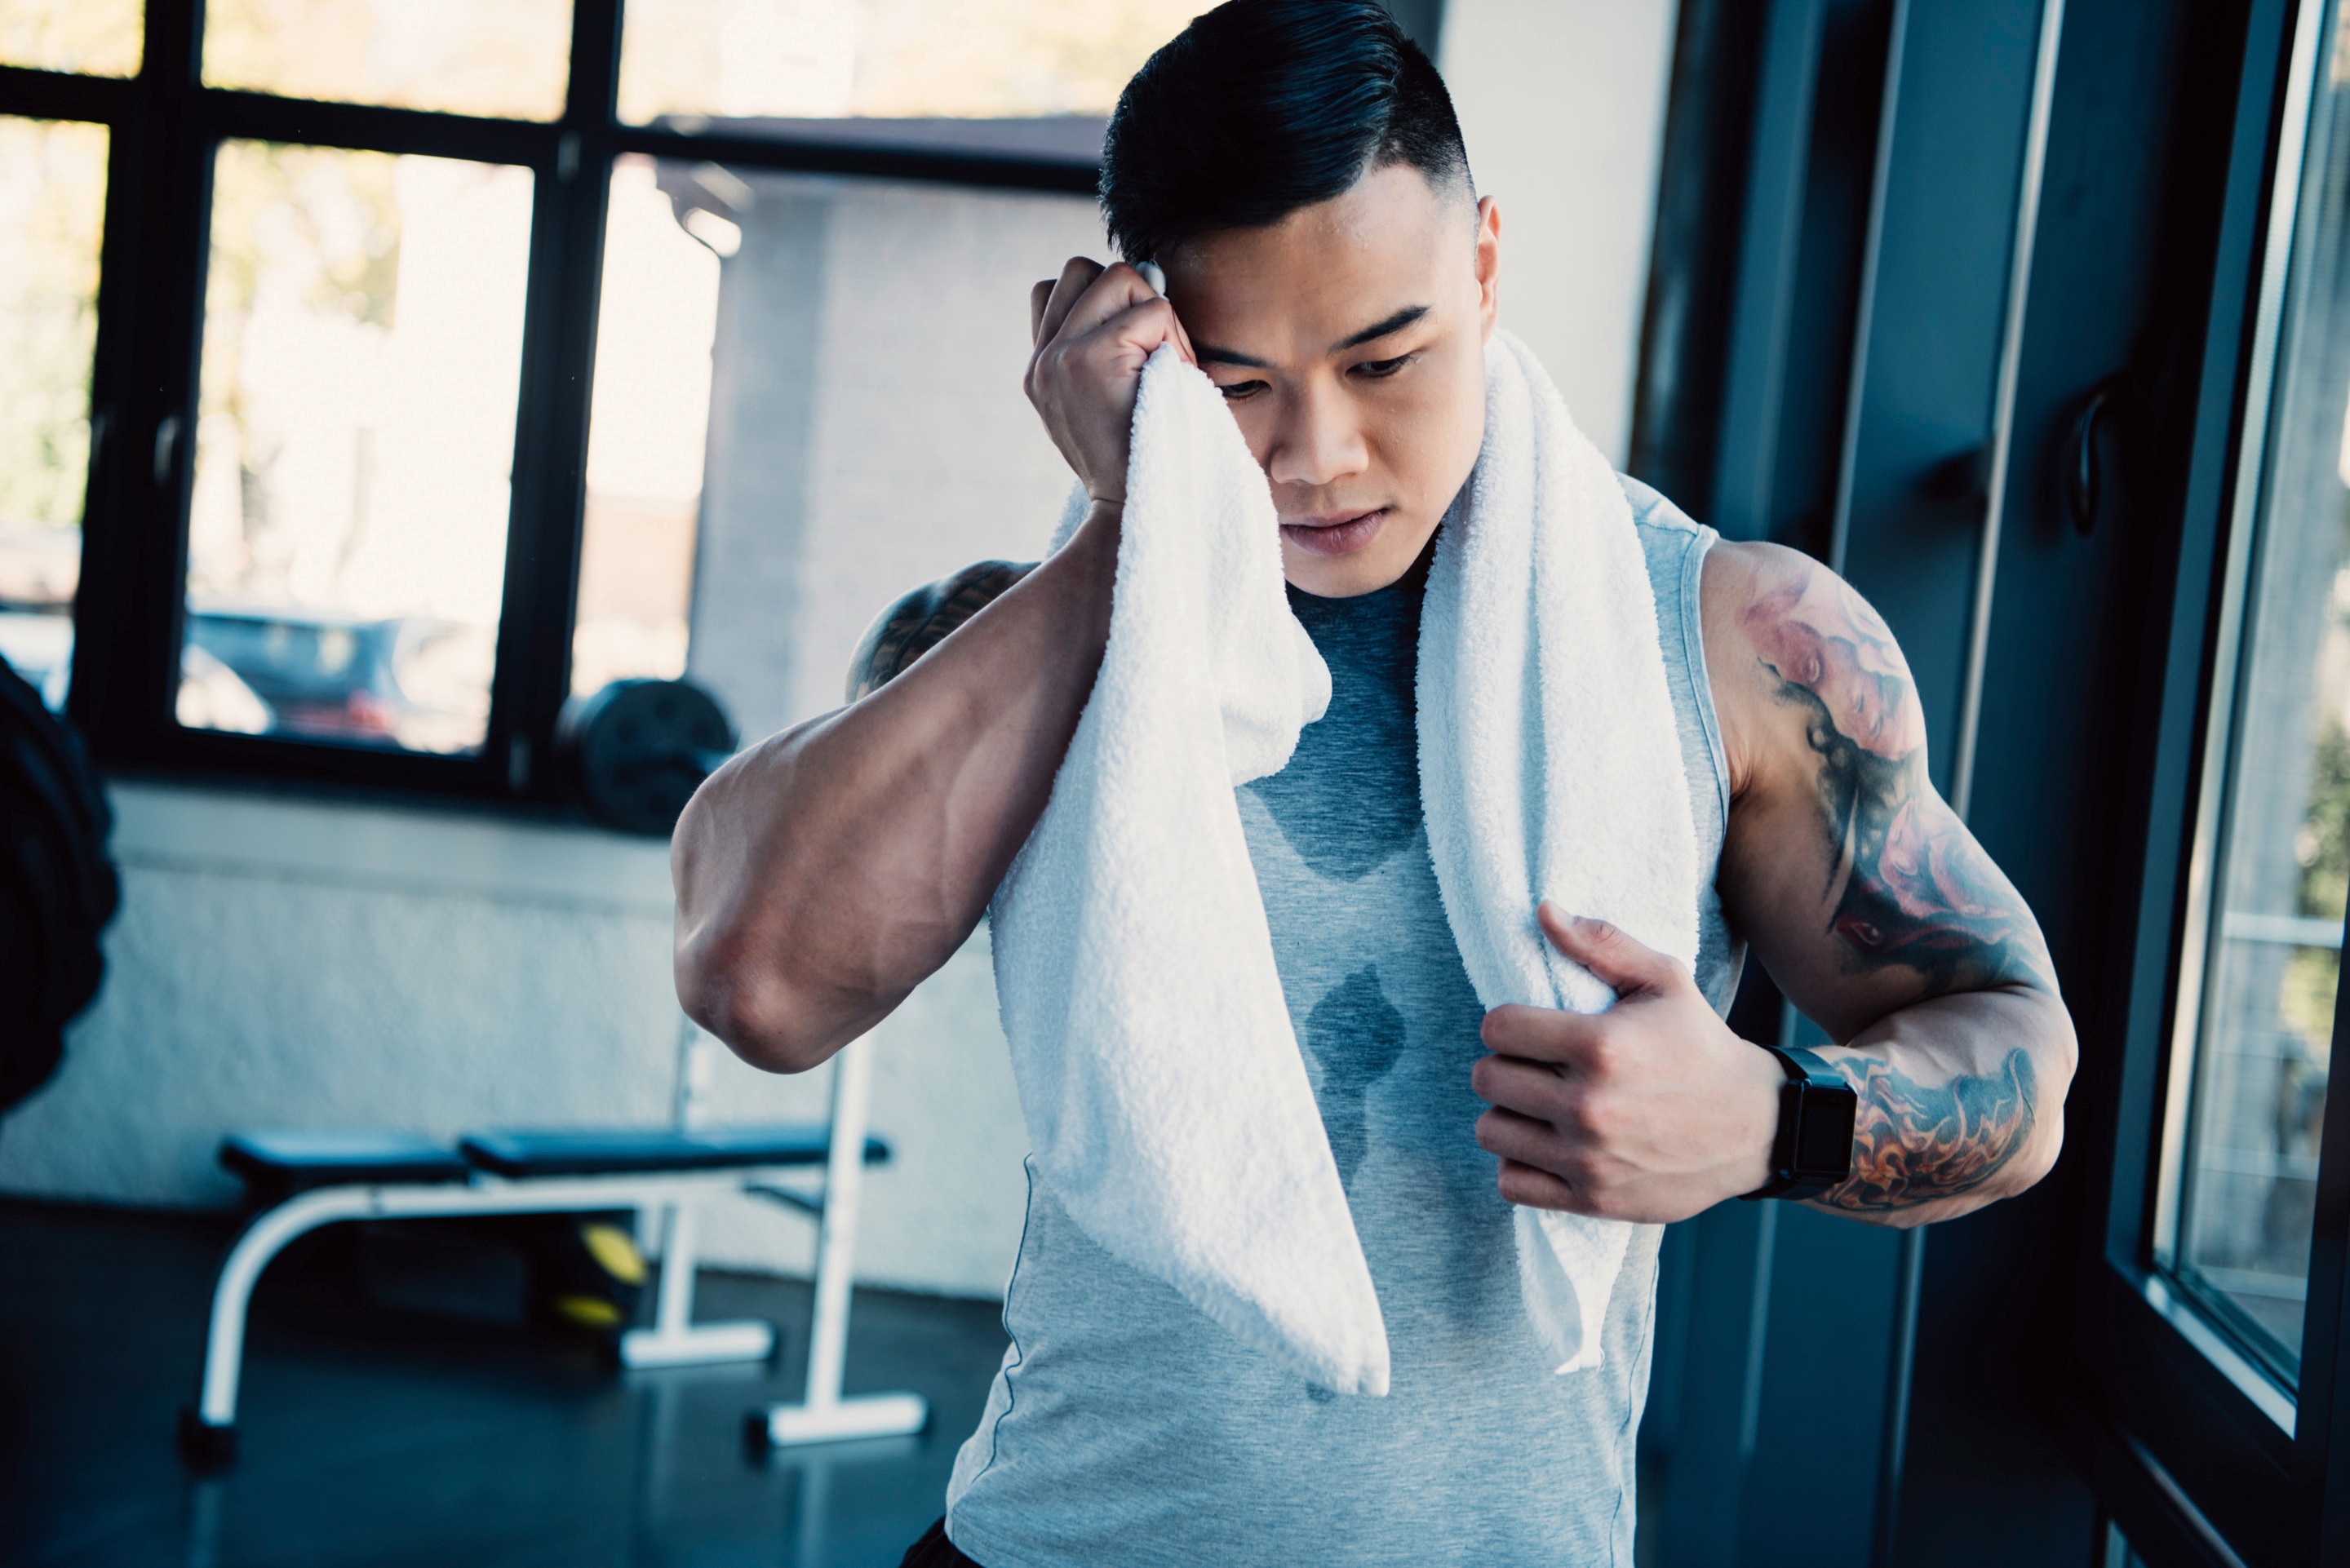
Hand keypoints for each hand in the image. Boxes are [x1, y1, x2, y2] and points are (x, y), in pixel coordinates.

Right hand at [1024, 258, 1195, 507]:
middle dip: (1129, 295)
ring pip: (1120, 277)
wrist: (1136, 512)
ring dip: (1155, 311)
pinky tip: (1174, 379)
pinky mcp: (1089, 358)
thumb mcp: (1103, 406)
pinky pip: (1154, 309)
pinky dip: (1175, 338)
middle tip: (1155, 351)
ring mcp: (1060, 357)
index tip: (1131, 350)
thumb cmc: (1139, 463)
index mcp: (1040, 370)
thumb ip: (1100, 351)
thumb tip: (1147, 280)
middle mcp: (1041, 360)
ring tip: (1165, 364)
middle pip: (1082, 269)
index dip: (1102, 303)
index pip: (1053, 290)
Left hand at [1471, 904, 1784, 1222]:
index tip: (1529, 1028)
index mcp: (1601, 1046)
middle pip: (1487, 1079)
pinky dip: (1520, 1164)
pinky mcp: (1593, 1200)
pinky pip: (1511, 1183)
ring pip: (1491, 1131)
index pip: (1497, 1028)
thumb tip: (1543, 911)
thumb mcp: (1664, 981)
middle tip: (1535, 1065)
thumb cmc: (1703, 1046)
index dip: (1508, 1022)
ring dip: (1509, 1115)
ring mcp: (1589, 1159)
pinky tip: (1546, 1144)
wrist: (1756, 1127)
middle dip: (1505, 1066)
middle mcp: (1589, 1106)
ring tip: (1539, 1104)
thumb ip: (1601, 944)